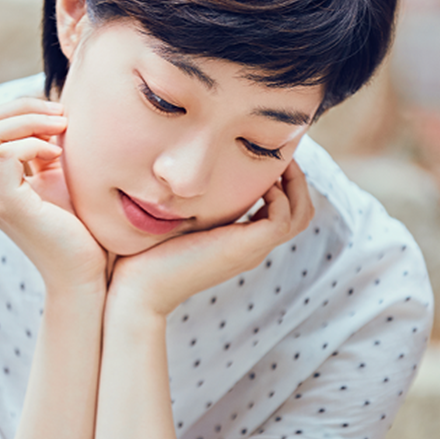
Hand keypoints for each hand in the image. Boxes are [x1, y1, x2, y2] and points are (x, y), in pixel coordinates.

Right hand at [0, 97, 107, 295]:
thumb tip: (51, 110)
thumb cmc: (79, 227)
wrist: (84, 272)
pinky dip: (35, 144)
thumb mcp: (58, 177)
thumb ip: (45, 148)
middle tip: (61, 118)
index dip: (20, 108)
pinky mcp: (7, 206)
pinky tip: (58, 156)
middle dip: (23, 107)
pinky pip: (7, 153)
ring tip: (62, 132)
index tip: (58, 117)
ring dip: (30, 121)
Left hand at [106, 160, 313, 318]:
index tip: (265, 154)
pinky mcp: (246, 249)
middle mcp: (252, 246)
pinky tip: (258, 183)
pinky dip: (278, 196)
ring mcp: (252, 250)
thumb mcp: (176, 216)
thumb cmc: (146, 252)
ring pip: (301, 215)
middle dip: (296, 177)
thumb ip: (190, 197)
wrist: (137, 285)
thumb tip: (179, 168)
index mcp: (240, 240)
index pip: (283, 210)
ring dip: (294, 183)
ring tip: (276, 161)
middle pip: (302, 212)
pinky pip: (283, 219)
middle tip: (279, 153)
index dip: (282, 179)